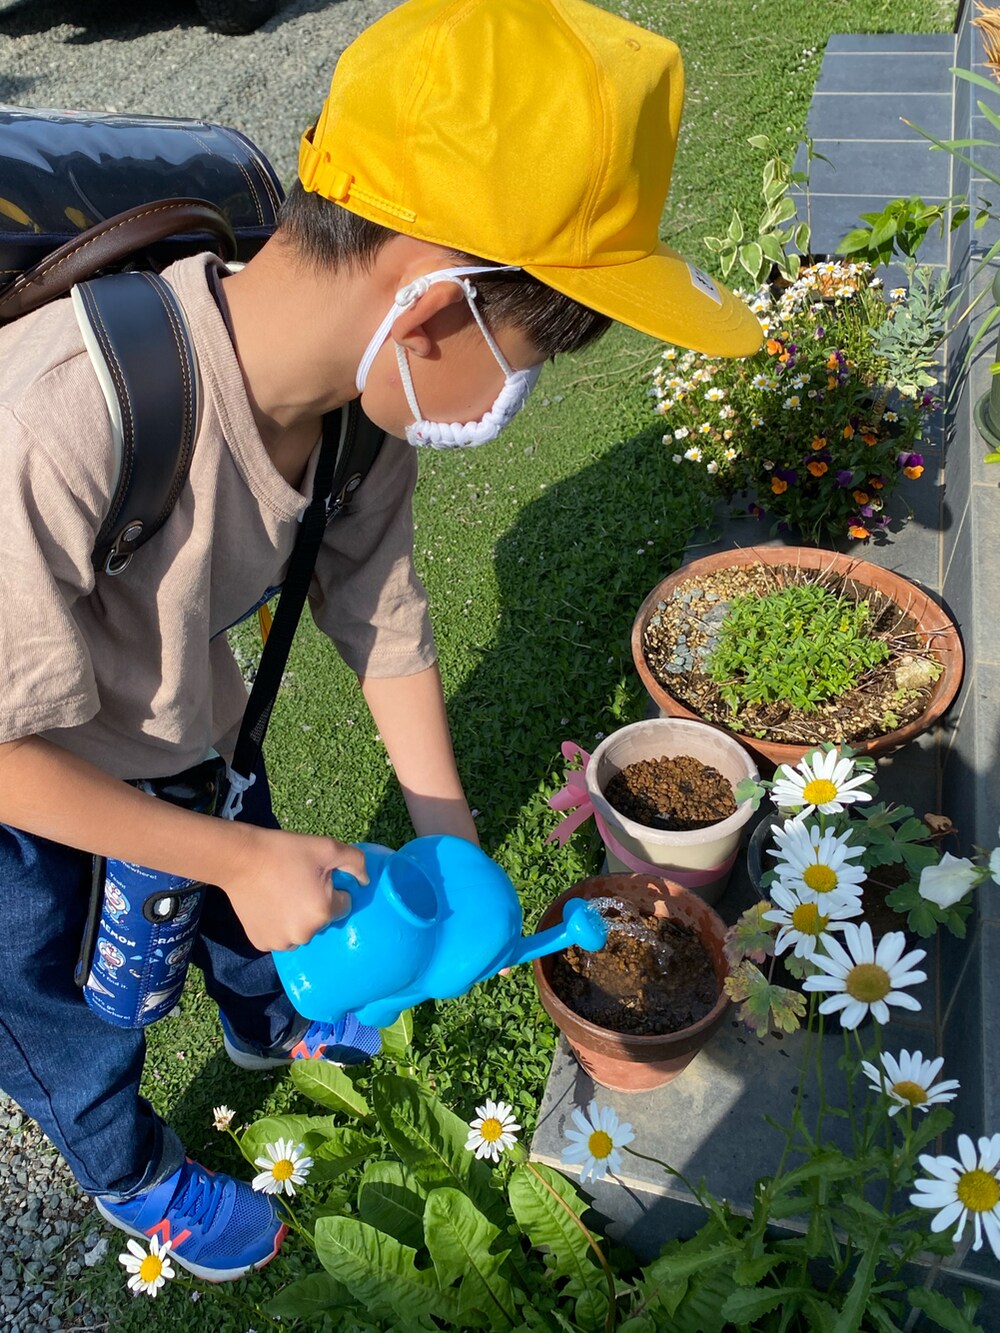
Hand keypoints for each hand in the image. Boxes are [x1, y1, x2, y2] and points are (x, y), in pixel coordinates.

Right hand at [222, 824, 367, 951]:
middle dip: (316, 904)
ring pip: (302, 931)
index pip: (344, 905)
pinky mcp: (262, 943)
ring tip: (283, 894)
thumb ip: (356, 862)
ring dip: (298, 918)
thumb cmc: (285, 851)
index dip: (334, 888)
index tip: (316, 876)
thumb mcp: (328, 847)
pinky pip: (281, 937)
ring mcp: (280, 943)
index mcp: (323, 913)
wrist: (240, 858)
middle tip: (298, 883)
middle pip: (323, 920)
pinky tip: (270, 905)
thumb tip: (365, 882)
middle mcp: (304, 935)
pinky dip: (279, 924)